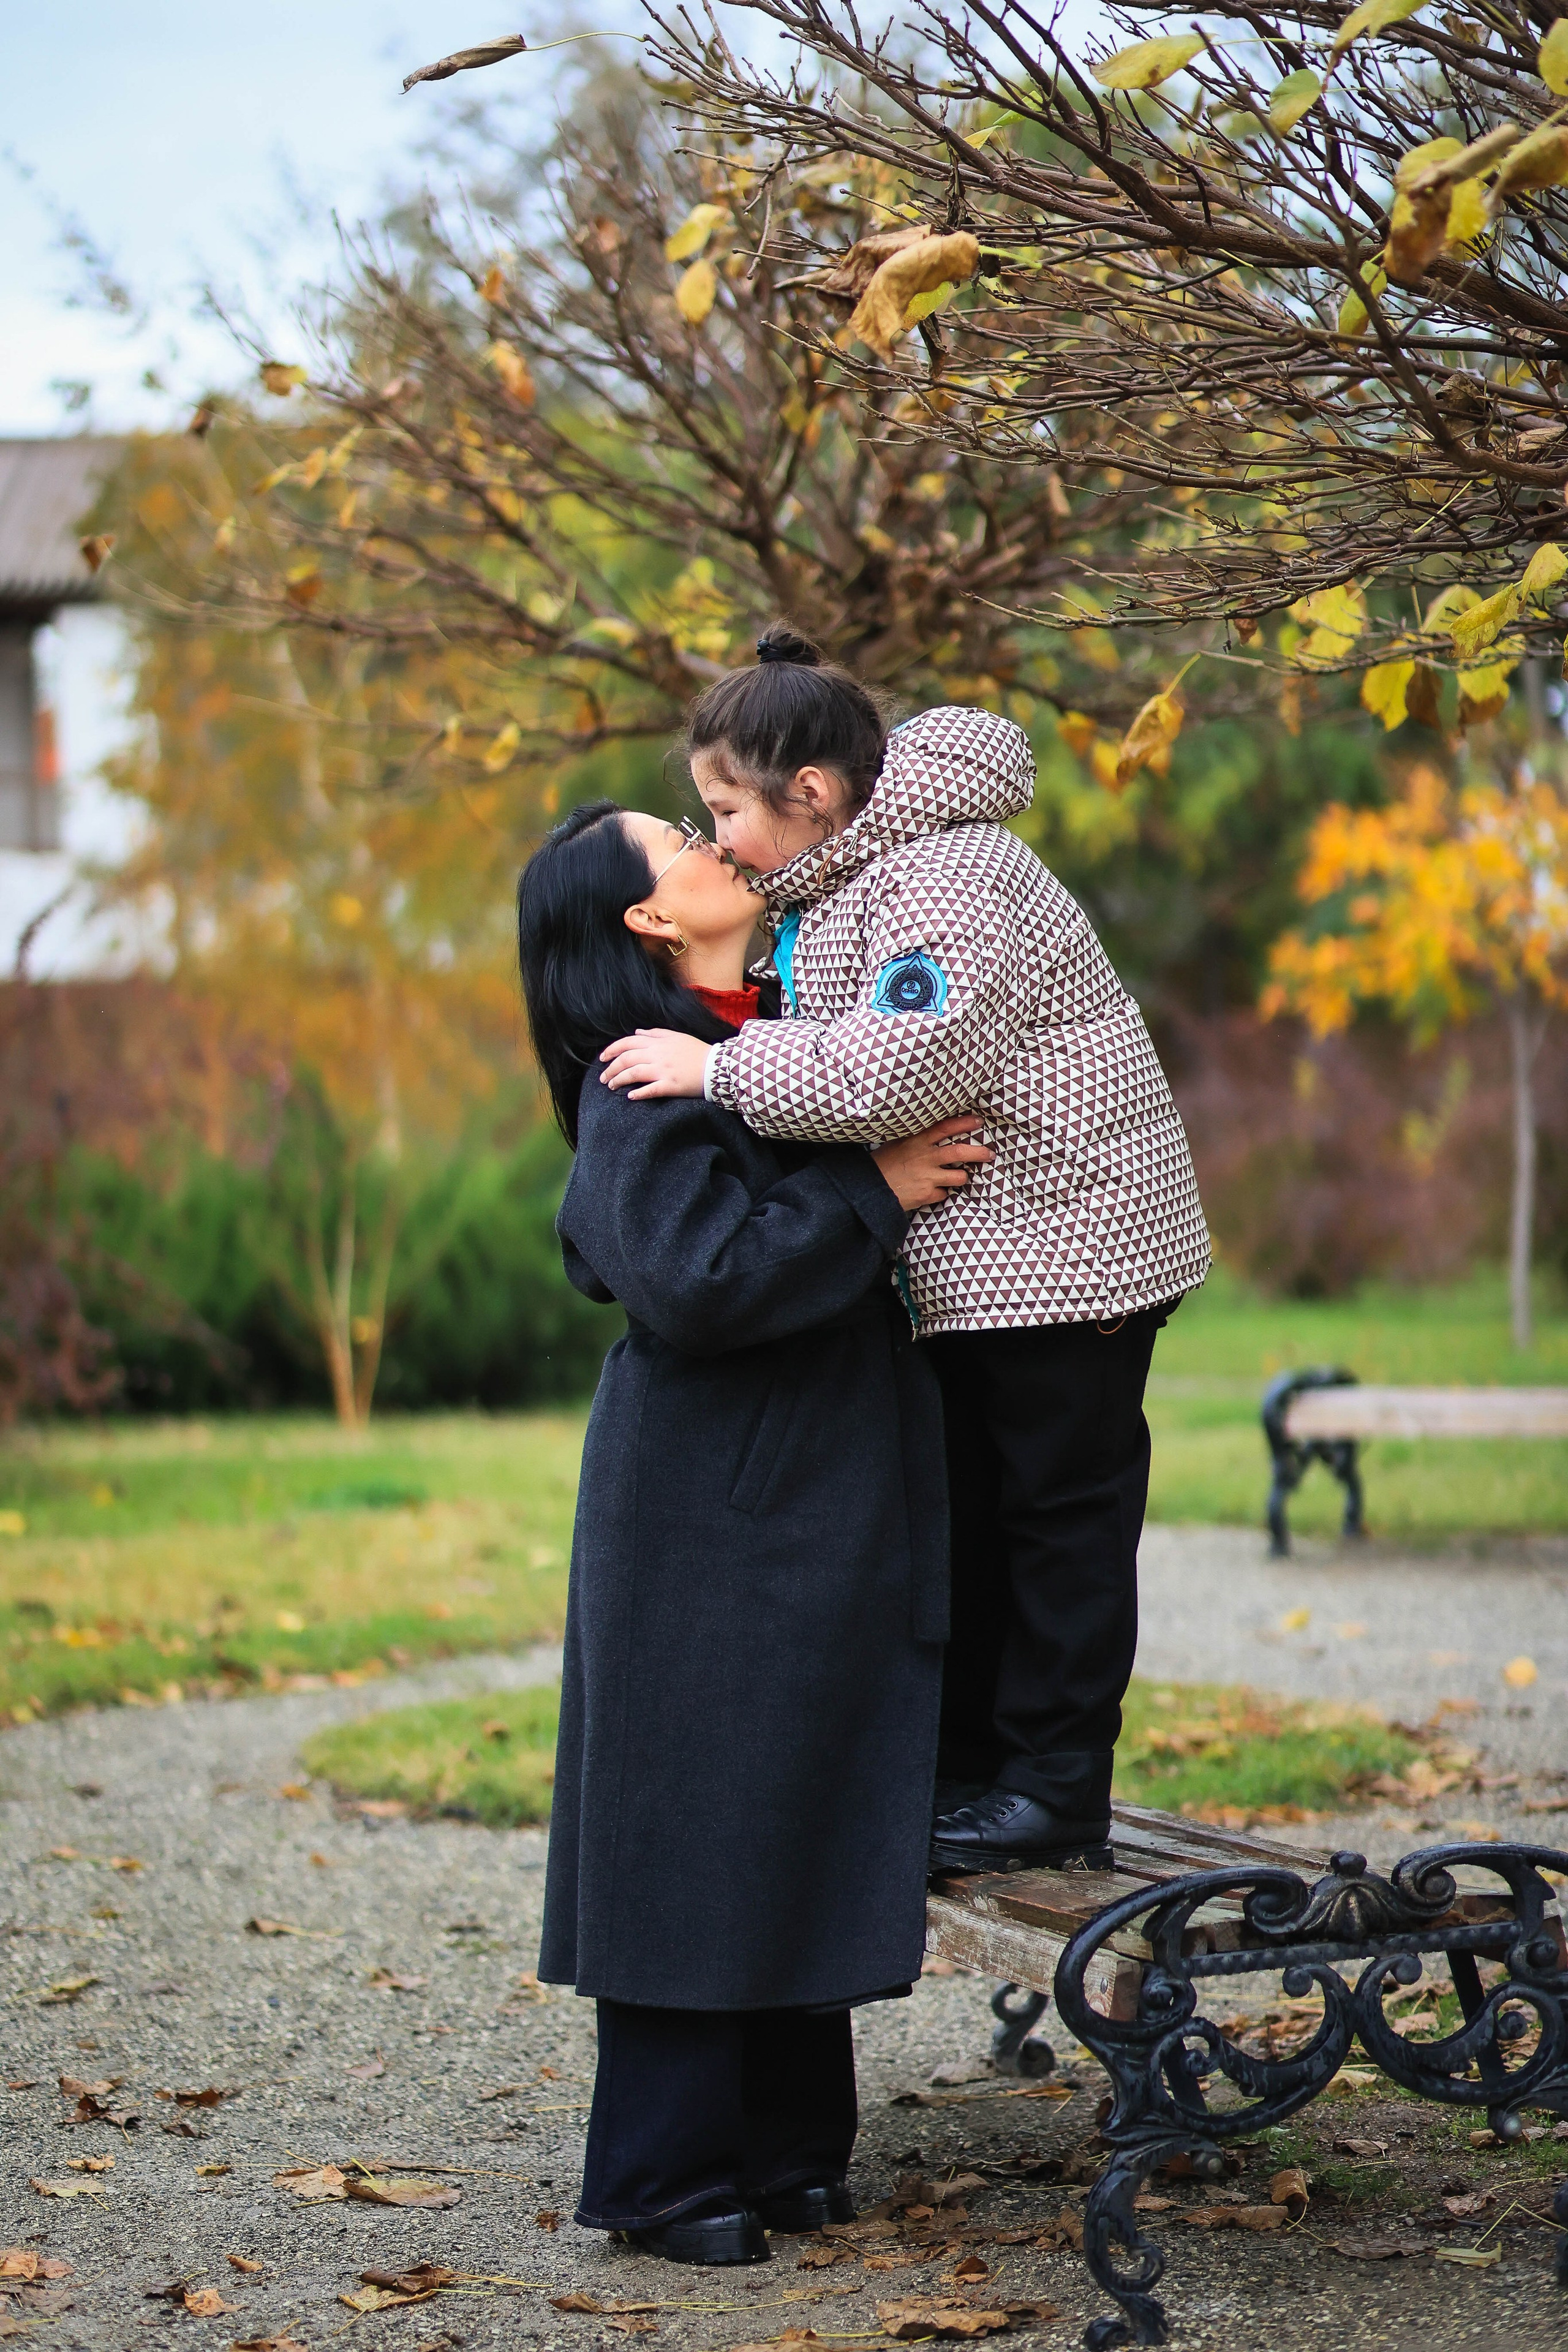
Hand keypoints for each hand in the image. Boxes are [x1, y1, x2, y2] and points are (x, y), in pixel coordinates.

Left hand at [599, 1029, 711, 1098]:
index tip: (602, 1059)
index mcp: (658, 1042)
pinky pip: (650, 1090)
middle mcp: (658, 1055)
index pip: (627, 1043)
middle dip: (611, 1068)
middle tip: (603, 1078)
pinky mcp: (671, 1085)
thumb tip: (637, 1032)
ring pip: (633, 1073)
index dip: (612, 1050)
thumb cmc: (697, 1051)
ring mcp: (664, 1070)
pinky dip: (638, 1093)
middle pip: (626, 1059)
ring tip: (611, 1086)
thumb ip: (655, 1033)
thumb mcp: (676, 1036)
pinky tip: (630, 1096)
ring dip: (619, 1080)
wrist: (717, 1066)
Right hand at [873, 1116, 992, 1211]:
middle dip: (979, 1152)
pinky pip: (945, 1194)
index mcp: (917, 1141)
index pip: (945, 1127)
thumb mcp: (898, 1144)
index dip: (964, 1123)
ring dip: (961, 1177)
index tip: (978, 1121)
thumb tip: (939, 1136)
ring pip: (959, 1176)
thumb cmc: (882, 1164)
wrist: (870, 1189)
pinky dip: (942, 1193)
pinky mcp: (927, 1194)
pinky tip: (932, 1191)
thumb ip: (919, 1140)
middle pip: (960, 1151)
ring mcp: (927, 1176)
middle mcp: (925, 1157)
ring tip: (956, 1177)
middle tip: (989, 1153)